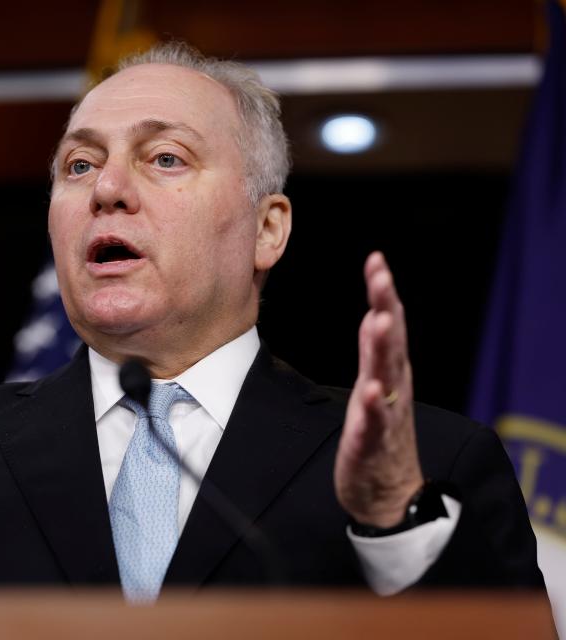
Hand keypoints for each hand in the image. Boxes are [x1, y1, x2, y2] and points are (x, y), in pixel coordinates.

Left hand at [335, 252, 422, 527]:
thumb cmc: (381, 434)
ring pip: (385, 376)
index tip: (377, 260)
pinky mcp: (372, 443)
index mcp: (389, 372)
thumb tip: (376, 311)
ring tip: (380, 319)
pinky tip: (372, 390)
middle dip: (386, 306)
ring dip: (383, 348)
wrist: (389, 494)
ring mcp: (384, 415)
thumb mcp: (376, 384)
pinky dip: (374, 407)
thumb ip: (376, 350)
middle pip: (390, 341)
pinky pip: (374, 424)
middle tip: (382, 275)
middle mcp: (391, 387)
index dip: (383, 292)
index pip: (387, 324)